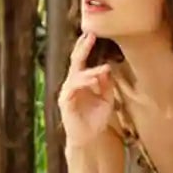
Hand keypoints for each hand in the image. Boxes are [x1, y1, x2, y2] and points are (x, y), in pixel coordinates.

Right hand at [57, 32, 116, 149]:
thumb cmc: (96, 119)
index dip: (86, 47)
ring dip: (90, 72)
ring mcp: (68, 92)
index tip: (93, 34)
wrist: (89, 138)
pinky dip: (84, 83)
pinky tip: (93, 82)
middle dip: (81, 48)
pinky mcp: (65, 102)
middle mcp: (72, 83)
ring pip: (76, 75)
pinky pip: (74, 88)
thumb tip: (106, 68)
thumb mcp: (107, 99)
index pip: (82, 60)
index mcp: (81, 81)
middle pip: (75, 61)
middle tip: (89, 35)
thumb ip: (107, 84)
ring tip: (103, 69)